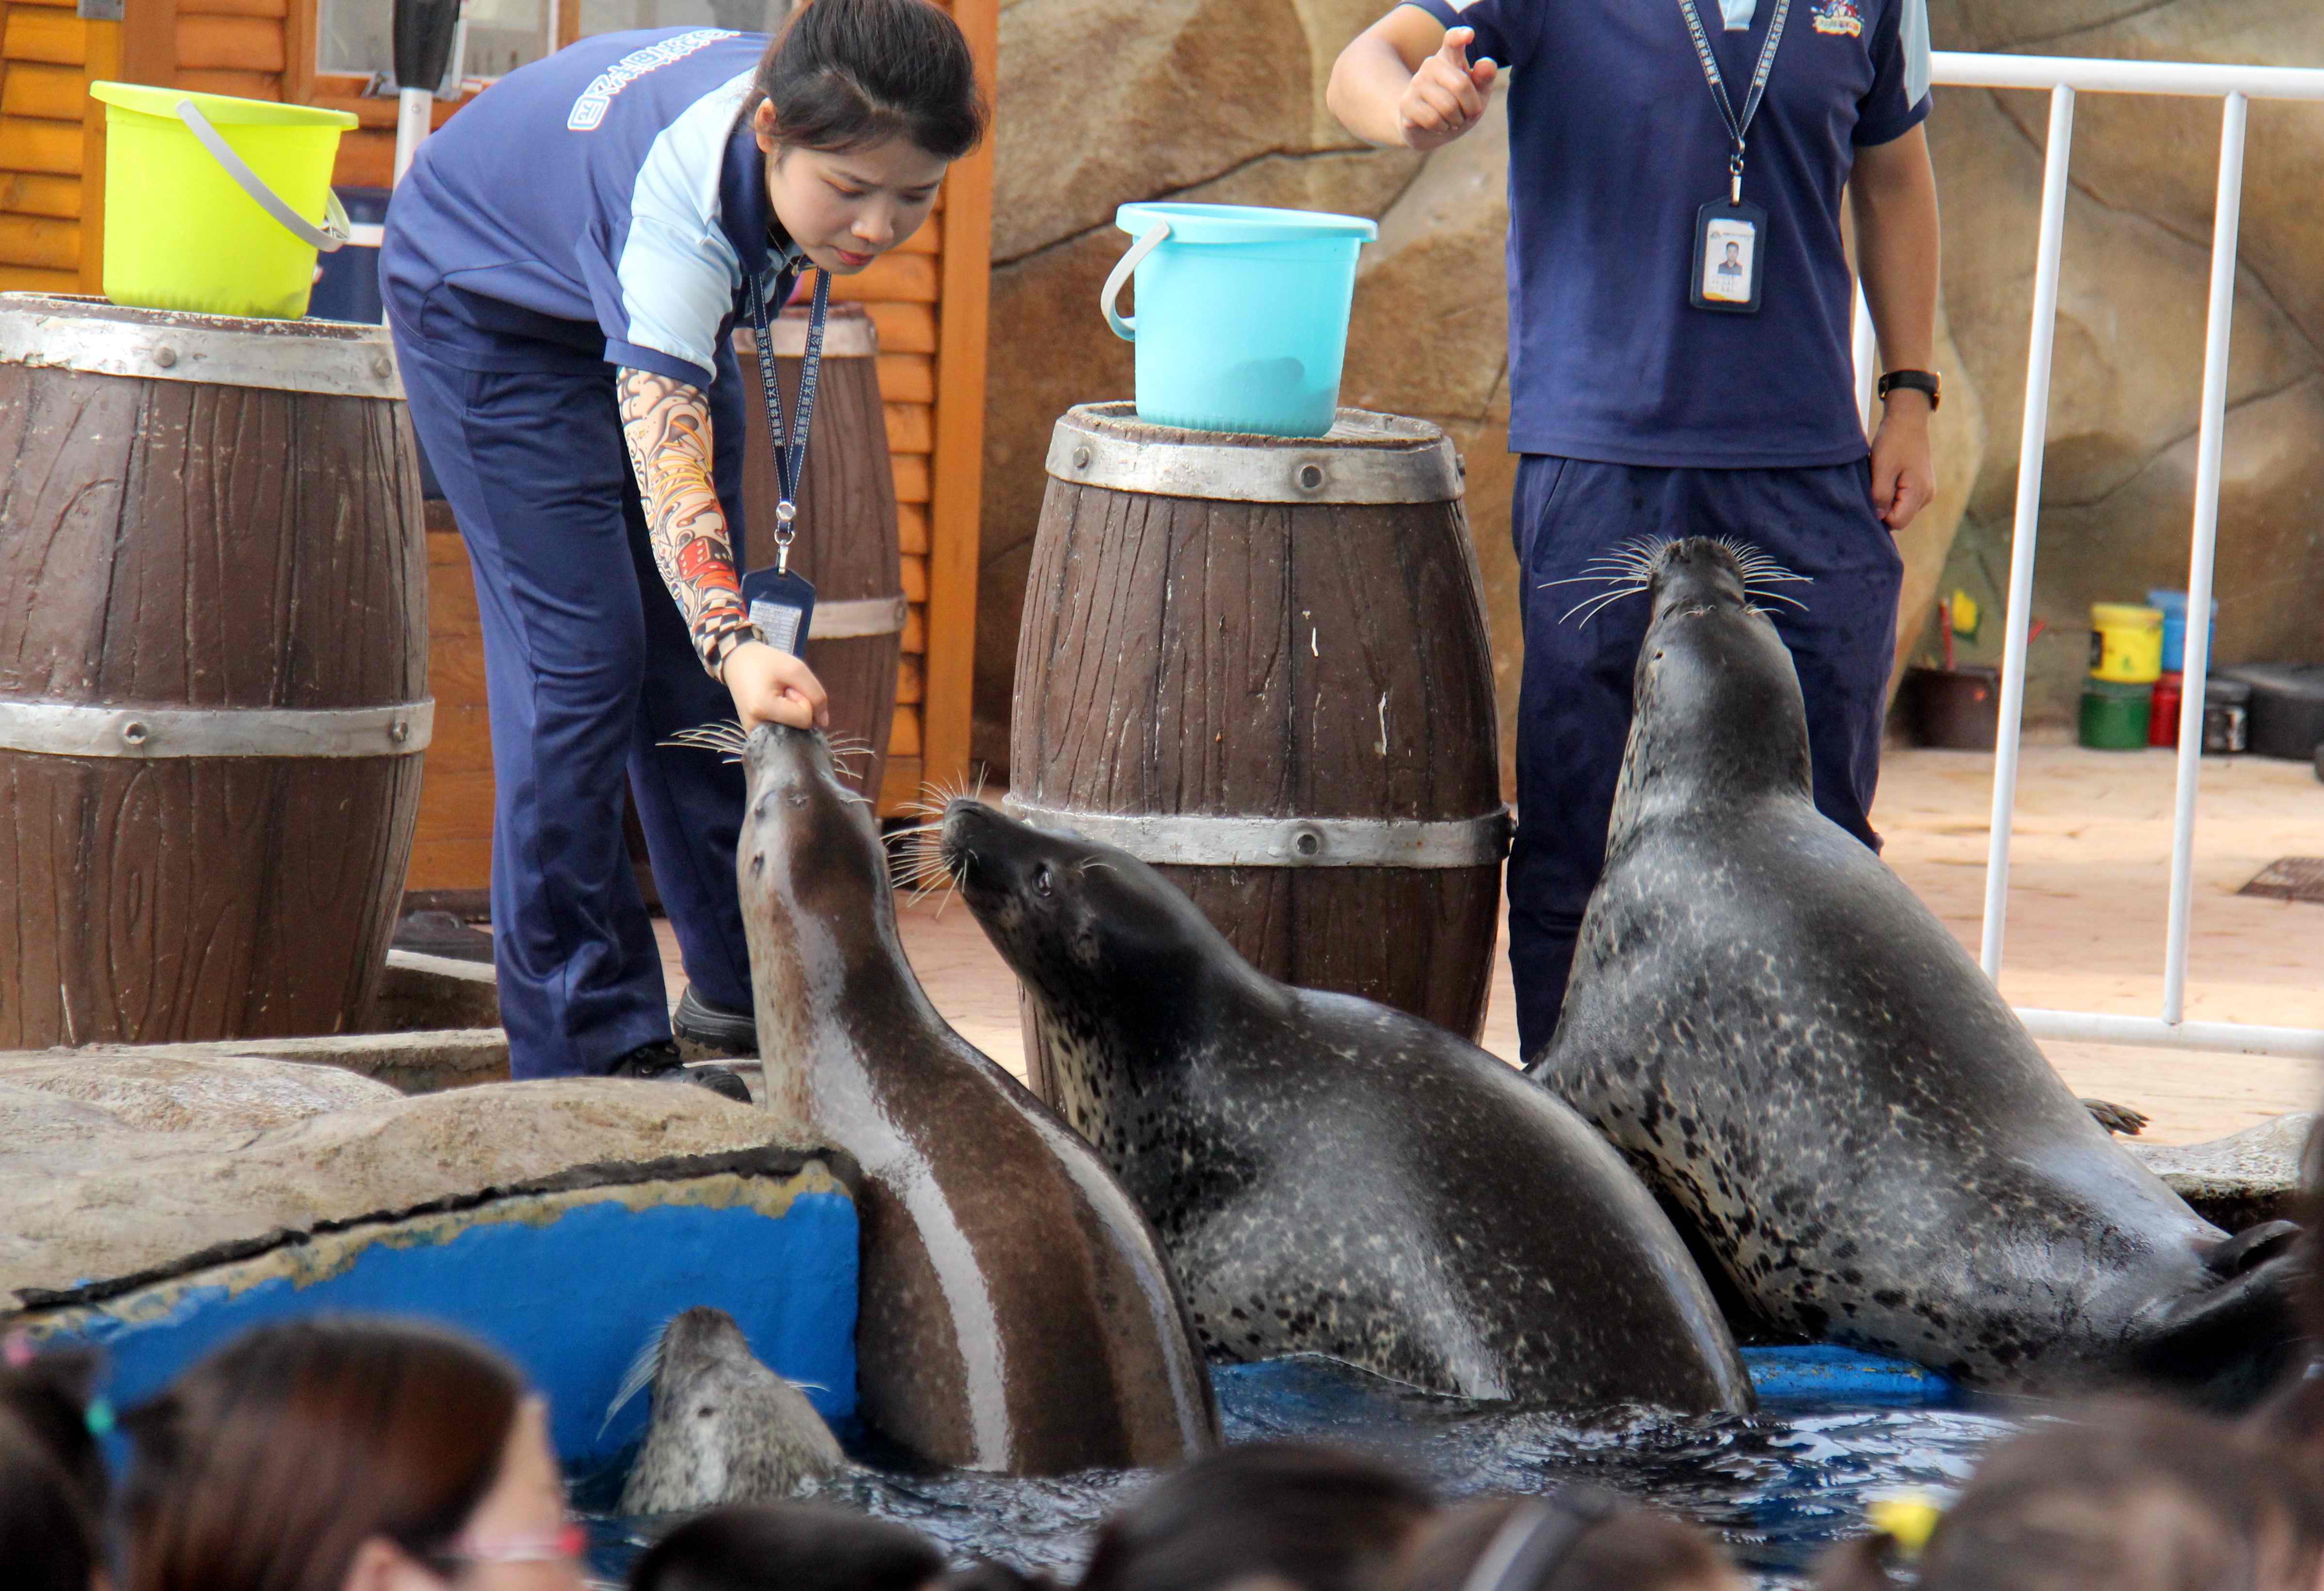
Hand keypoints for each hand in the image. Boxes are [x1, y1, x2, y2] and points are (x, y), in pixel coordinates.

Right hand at [721, 640, 829, 730]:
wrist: (738, 662)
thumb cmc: (766, 662)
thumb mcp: (796, 668)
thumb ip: (816, 694)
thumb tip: (823, 723)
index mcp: (762, 709)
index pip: (805, 718)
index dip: (803, 700)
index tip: (788, 687)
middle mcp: (755, 728)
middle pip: (799, 728)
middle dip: (797, 707)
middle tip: (781, 691)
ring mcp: (753, 735)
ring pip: (793, 732)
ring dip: (791, 713)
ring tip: (775, 697)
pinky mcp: (754, 736)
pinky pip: (783, 734)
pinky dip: (785, 720)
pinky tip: (773, 706)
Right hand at [1398, 27, 1497, 151]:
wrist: (1428, 128)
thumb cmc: (1458, 105)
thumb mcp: (1478, 92)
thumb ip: (1485, 78)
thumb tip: (1486, 64)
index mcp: (1450, 56)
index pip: (1453, 40)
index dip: (1460, 36)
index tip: (1469, 35)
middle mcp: (1431, 64)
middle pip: (1461, 85)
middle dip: (1471, 107)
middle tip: (1467, 113)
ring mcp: (1416, 83)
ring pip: (1447, 106)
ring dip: (1456, 120)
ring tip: (1452, 120)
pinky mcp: (1406, 103)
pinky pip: (1433, 119)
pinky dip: (1442, 127)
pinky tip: (1438, 125)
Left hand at [1869, 393, 1935, 530]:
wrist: (1907, 420)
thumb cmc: (1894, 441)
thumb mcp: (1882, 468)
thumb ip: (1880, 495)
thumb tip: (1878, 518)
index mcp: (1919, 493)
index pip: (1897, 522)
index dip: (1880, 515)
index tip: (1870, 496)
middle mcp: (1926, 496)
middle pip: (1899, 518)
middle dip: (1883, 508)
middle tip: (1874, 484)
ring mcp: (1925, 491)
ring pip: (1899, 509)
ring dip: (1886, 499)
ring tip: (1881, 477)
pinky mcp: (1920, 486)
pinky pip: (1902, 499)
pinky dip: (1892, 492)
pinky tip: (1887, 477)